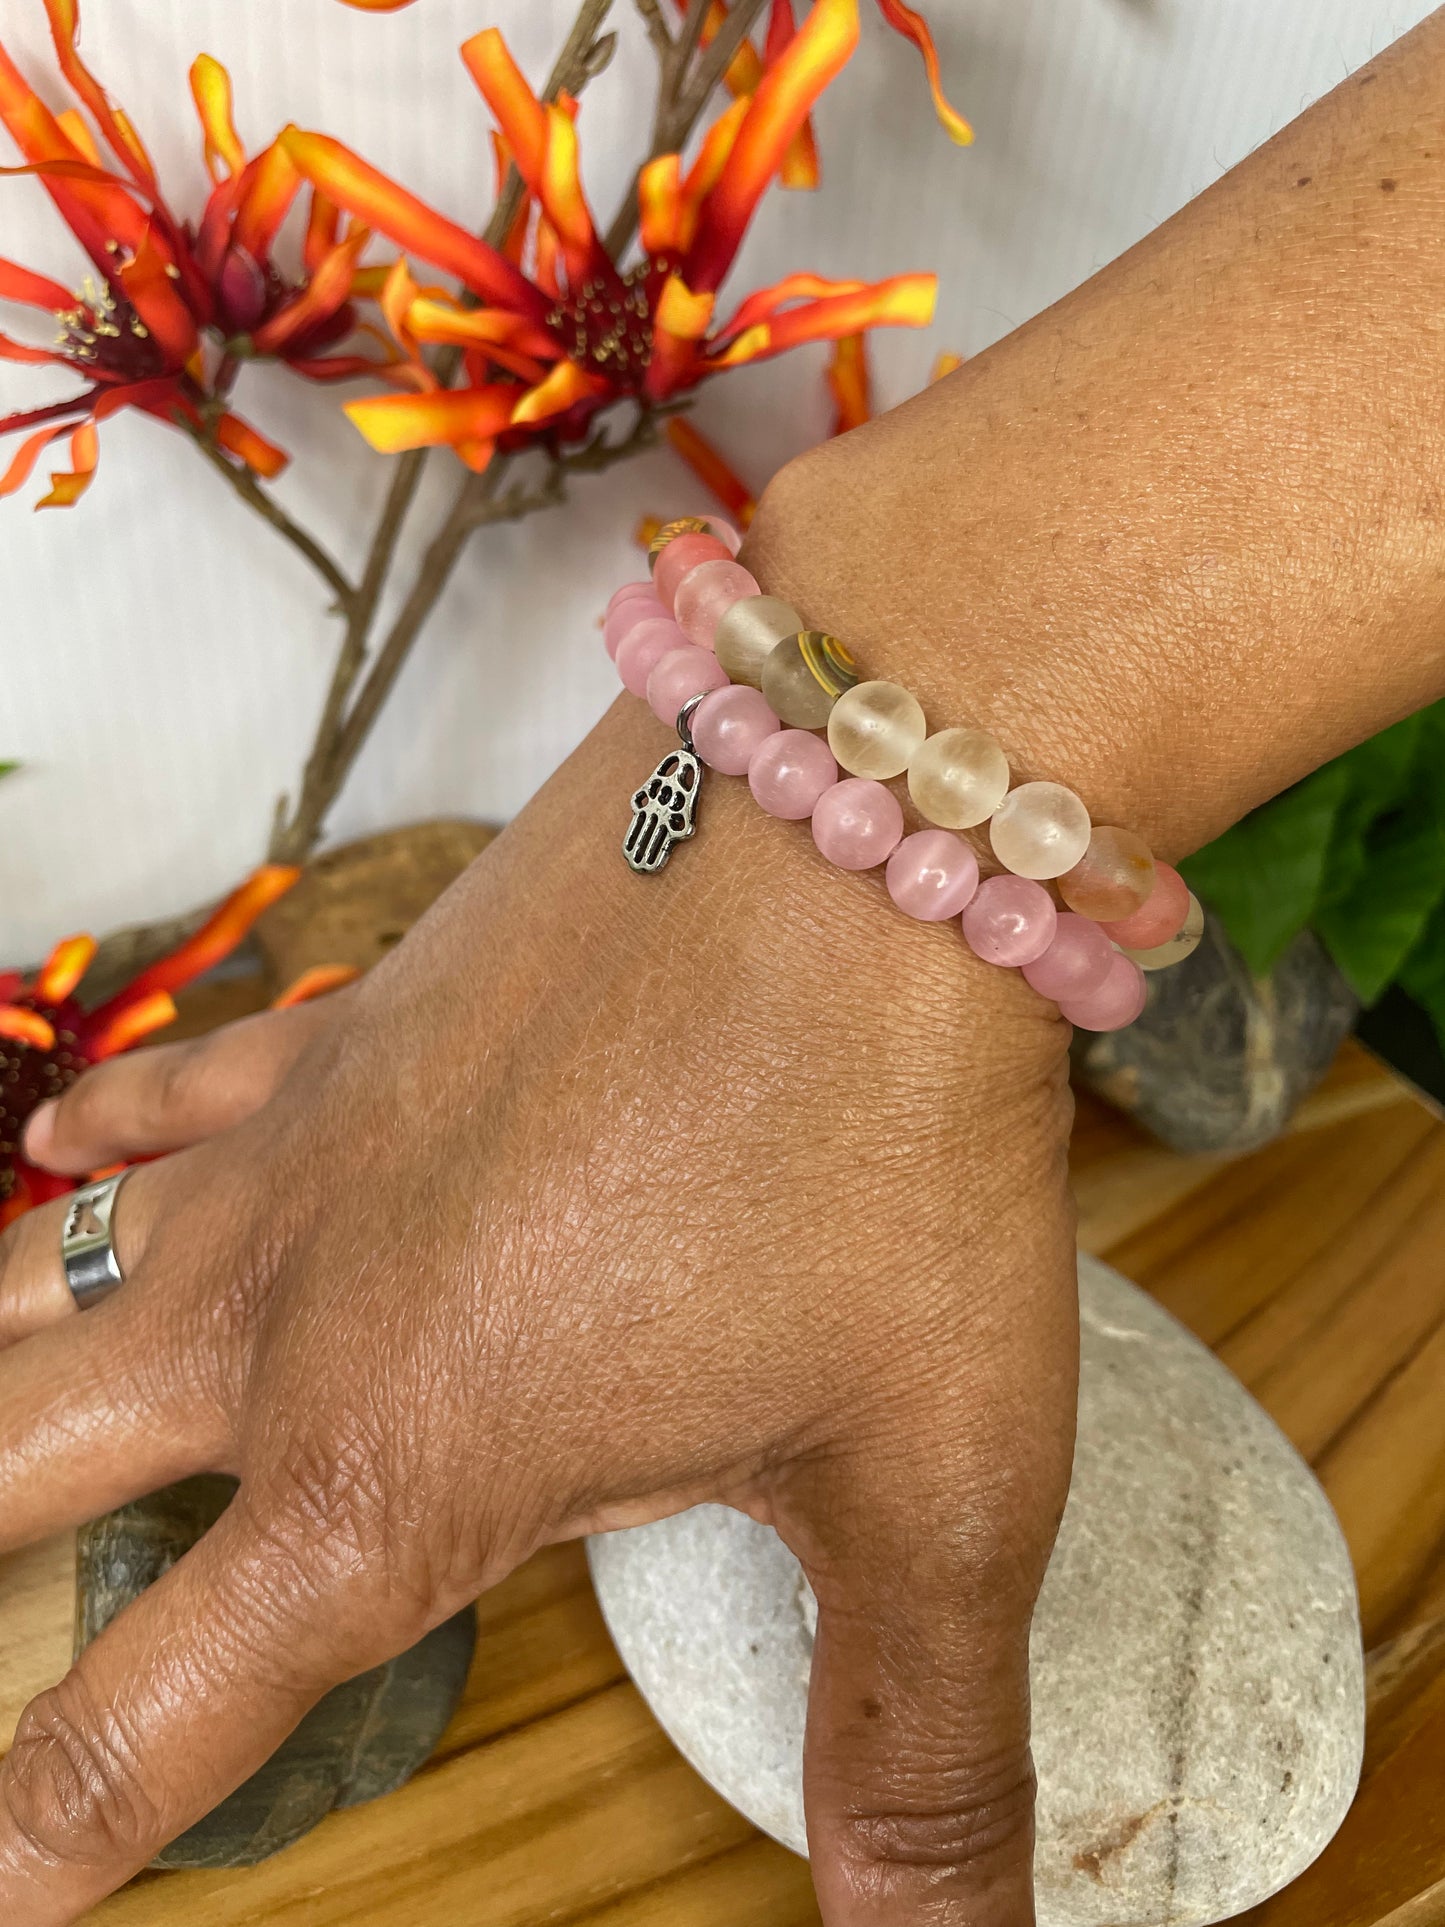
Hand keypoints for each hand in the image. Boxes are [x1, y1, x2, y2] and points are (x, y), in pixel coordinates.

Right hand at [0, 668, 1077, 1924]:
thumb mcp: (930, 1481)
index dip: (32, 1843)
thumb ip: (916, 1753)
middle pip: (2, 1467)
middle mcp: (290, 1311)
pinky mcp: (356, 1017)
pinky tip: (81, 1144)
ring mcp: (300, 1143)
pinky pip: (176, 1088)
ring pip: (38, 1266)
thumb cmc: (886, 1144)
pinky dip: (109, 1137)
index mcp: (390, 1465)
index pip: (140, 1722)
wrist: (857, 821)